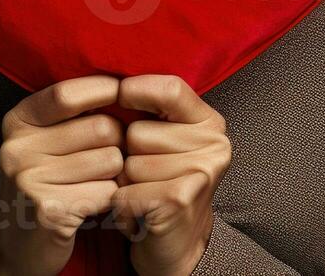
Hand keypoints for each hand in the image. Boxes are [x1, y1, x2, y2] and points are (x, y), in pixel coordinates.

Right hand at [0, 75, 124, 275]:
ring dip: (115, 174)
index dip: (105, 90)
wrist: (22, 245)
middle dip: (116, 142)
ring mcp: (30, 180)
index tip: (122, 95)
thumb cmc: (48, 181)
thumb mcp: (46, 139)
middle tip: (106, 158)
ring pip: (112, 159)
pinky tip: (92, 203)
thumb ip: (75, 111)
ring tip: (97, 182)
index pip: (68, 93)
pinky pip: (108, 192)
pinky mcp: (49, 211)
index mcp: (18, 121)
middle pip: (101, 127)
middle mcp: (18, 148)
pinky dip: (110, 198)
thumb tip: (125, 82)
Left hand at [109, 74, 231, 275]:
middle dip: (127, 155)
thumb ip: (153, 109)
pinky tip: (138, 212)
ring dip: (124, 183)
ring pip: (128, 162)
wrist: (178, 246)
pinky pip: (125, 191)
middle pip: (138, 131)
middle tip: (143, 176)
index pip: (170, 89)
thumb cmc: (162, 185)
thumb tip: (110, 79)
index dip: (136, 91)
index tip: (120, 100)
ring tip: (142, 194)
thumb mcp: (167, 140)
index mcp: (210, 122)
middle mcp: (214, 145)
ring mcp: (199, 173)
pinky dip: (121, 205)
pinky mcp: (179, 200)